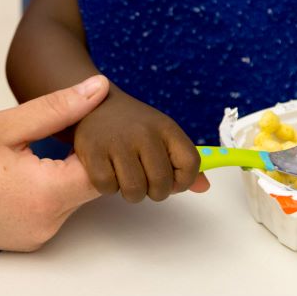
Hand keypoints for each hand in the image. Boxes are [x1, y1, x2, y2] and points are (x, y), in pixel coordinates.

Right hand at [0, 75, 109, 276]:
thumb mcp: (1, 125)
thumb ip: (58, 108)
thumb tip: (99, 88)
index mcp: (47, 196)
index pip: (104, 168)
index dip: (102, 140)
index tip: (88, 118)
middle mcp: (48, 226)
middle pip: (91, 185)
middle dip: (85, 153)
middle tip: (66, 123)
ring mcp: (35, 238)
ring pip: (72, 198)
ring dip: (67, 171)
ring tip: (43, 143)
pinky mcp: (22, 242)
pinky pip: (51, 210)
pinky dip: (49, 188)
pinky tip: (26, 167)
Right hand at [74, 90, 209, 202]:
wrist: (93, 102)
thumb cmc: (132, 125)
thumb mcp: (161, 134)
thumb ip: (183, 160)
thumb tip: (203, 187)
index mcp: (166, 128)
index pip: (190, 164)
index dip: (184, 181)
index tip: (172, 181)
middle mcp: (144, 133)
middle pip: (161, 184)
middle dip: (154, 192)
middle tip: (145, 182)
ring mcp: (117, 141)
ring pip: (134, 191)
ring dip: (131, 193)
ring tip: (126, 178)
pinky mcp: (92, 150)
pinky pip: (107, 187)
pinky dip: (107, 188)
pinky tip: (108, 172)